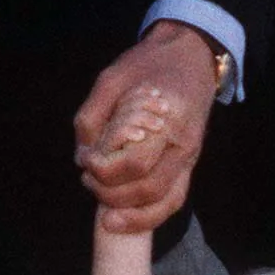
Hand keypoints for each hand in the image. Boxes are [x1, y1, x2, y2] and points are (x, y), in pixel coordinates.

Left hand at [74, 24, 218, 232]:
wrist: (191, 56)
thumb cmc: (149, 65)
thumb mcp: (111, 79)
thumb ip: (92, 116)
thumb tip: (83, 156)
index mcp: (168, 118)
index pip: (135, 162)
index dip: (104, 171)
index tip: (86, 161)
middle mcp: (184, 143)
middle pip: (148, 188)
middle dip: (111, 194)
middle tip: (87, 179)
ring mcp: (190, 157)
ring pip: (164, 202)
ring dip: (130, 213)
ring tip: (103, 207)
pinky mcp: (189, 165)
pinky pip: (173, 200)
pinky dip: (149, 215)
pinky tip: (124, 217)